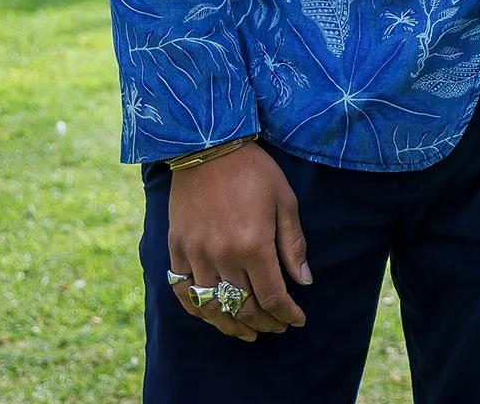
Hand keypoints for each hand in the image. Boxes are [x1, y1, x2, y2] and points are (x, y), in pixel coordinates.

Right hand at [165, 142, 311, 341]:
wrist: (208, 147)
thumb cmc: (255, 171)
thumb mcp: (285, 202)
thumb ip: (293, 245)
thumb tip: (304, 282)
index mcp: (253, 246)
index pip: (272, 297)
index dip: (286, 314)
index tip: (297, 320)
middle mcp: (222, 257)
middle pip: (243, 306)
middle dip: (264, 322)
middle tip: (276, 327)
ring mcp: (195, 255)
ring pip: (212, 306)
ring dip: (231, 324)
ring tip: (247, 332)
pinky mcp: (176, 249)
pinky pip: (183, 290)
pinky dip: (198, 308)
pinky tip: (211, 313)